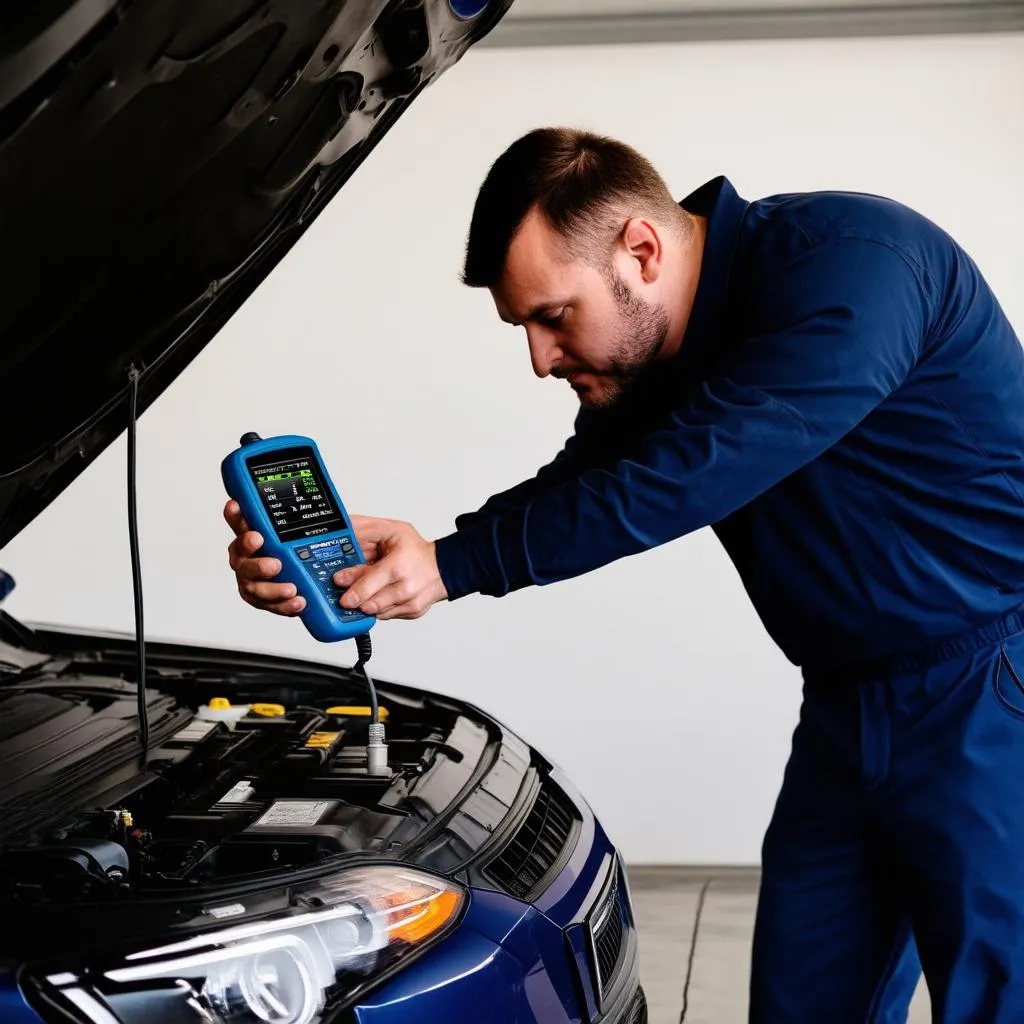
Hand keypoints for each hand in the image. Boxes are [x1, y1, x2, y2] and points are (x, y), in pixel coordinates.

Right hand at [223, 499, 305, 615]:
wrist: (307, 577)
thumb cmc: (296, 549)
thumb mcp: (299, 531)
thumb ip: (297, 518)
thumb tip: (311, 493)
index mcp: (250, 537)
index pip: (238, 522)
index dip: (234, 515)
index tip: (236, 506)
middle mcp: (245, 559)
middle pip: (241, 560)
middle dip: (256, 562)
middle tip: (275, 563)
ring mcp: (251, 580)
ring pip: (253, 586)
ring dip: (272, 588)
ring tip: (291, 588)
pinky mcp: (261, 600)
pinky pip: (269, 605)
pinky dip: (283, 606)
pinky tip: (299, 602)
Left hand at [335, 516, 447, 620]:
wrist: (444, 568)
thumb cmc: (416, 550)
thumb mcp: (391, 529)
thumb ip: (363, 529)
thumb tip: (341, 529)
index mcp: (398, 567)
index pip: (369, 583)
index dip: (351, 588)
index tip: (339, 585)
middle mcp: (406, 588)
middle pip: (370, 603)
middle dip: (354, 600)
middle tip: (345, 597)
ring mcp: (409, 603)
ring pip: (376, 612)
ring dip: (365, 604)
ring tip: (362, 595)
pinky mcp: (410, 613)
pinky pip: (385, 615)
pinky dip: (378, 607)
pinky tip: (379, 596)